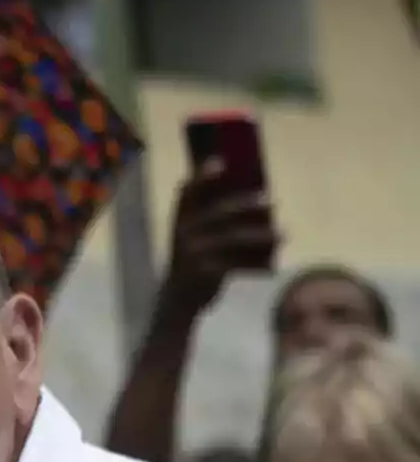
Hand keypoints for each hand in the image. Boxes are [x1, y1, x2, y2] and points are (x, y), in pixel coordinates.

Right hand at [162, 160, 278, 316]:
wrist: (178, 300)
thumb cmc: (191, 261)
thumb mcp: (191, 237)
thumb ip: (208, 216)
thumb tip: (253, 195)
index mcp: (180, 220)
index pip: (187, 192)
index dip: (202, 176)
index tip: (221, 162)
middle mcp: (184, 234)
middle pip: (219, 213)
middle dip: (247, 205)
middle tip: (272, 202)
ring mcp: (194, 254)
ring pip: (235, 238)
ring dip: (263, 235)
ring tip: (284, 234)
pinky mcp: (207, 273)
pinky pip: (239, 264)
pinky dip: (258, 264)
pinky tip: (272, 265)